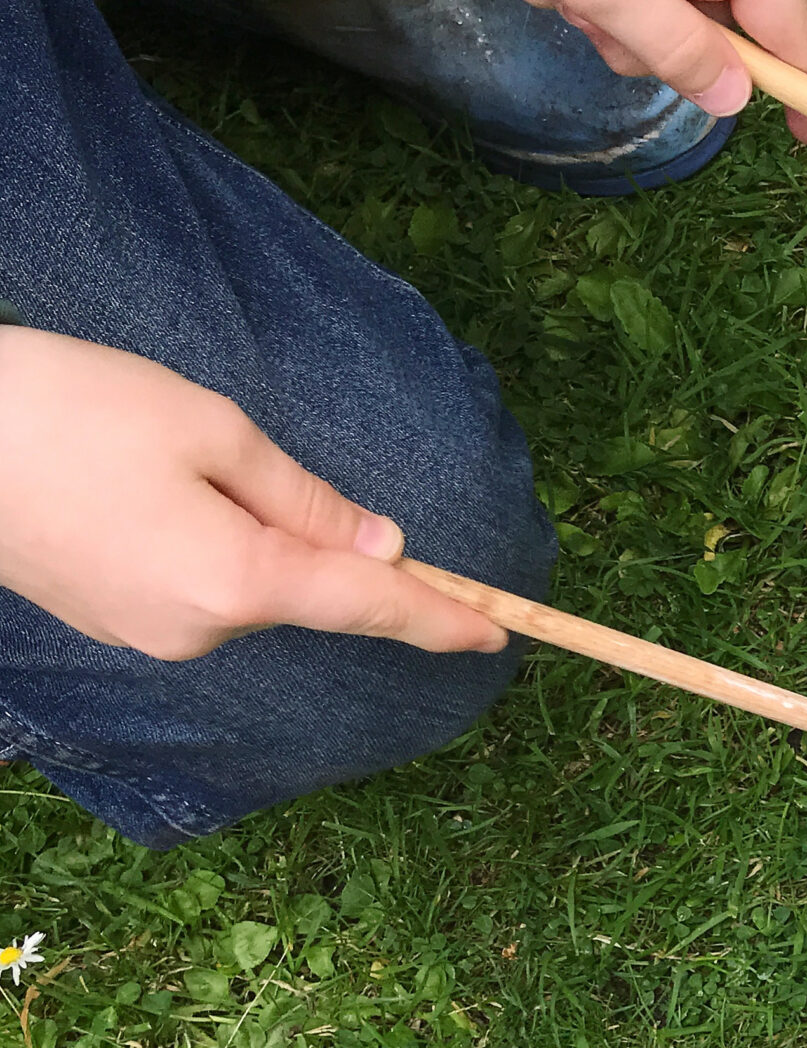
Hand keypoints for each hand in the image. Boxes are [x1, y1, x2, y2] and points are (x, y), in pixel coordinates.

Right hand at [0, 329, 508, 660]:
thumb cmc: (66, 411)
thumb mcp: (208, 428)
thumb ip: (304, 498)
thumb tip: (379, 545)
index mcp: (238, 581)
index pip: (369, 607)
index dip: (439, 618)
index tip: (498, 636)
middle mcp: (200, 629)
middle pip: (303, 590)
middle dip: (307, 535)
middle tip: (232, 456)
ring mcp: (150, 634)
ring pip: (245, 585)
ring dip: (244, 532)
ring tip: (157, 457)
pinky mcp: (113, 620)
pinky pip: (193, 587)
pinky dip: (202, 545)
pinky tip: (141, 487)